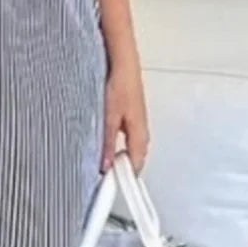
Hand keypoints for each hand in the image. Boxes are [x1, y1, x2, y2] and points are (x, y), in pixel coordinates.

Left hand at [101, 56, 149, 173]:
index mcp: (139, 131)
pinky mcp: (132, 112)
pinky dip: (121, 143)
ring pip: (133, 145)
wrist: (123, 60)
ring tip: (107, 163)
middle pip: (136, 156)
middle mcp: (141, 127)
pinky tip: (109, 142)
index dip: (126, 177)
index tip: (114, 186)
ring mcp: (138, 120)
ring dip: (122, 155)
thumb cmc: (120, 82)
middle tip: (109, 177)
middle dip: (124, 168)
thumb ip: (107, 142)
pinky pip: (129, 135)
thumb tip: (105, 164)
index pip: (137, 163)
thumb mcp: (109, 117)